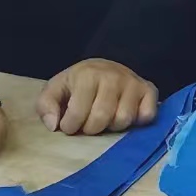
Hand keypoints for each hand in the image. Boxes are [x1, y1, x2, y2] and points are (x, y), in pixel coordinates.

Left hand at [37, 59, 158, 136]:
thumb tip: (54, 124)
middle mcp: (113, 76)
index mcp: (87, 75)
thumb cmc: (77, 84)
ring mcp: (133, 82)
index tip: (69, 123)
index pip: (77, 115)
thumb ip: (46, 106)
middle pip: (102, 119)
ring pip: (124, 120)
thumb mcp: (55, 90)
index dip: (70, 126)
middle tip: (88, 123)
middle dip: (91, 128)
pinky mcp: (149, 90)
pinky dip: (138, 121)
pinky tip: (128, 115)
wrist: (104, 67)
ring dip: (113, 126)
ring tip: (106, 118)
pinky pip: (147, 115)